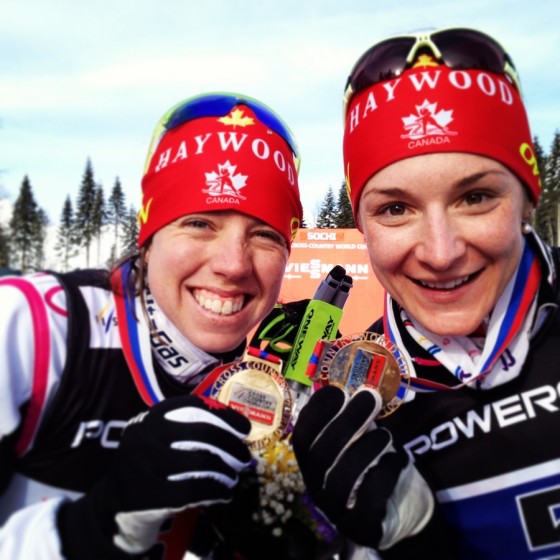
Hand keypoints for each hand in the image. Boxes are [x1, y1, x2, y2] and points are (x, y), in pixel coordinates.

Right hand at [57, 394, 251, 558]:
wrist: (112, 507)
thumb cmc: (148, 467)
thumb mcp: (158, 438)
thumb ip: (186, 427)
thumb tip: (235, 428)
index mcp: (151, 417)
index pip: (194, 405)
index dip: (224, 414)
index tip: (244, 428)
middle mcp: (146, 435)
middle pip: (203, 432)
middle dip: (232, 445)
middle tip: (244, 457)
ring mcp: (145, 465)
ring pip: (202, 461)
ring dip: (227, 470)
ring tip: (234, 477)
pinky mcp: (150, 495)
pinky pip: (196, 488)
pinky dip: (217, 490)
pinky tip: (224, 493)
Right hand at [292, 385, 433, 549]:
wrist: (403, 509)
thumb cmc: (377, 466)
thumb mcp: (364, 438)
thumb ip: (357, 419)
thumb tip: (358, 387)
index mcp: (314, 462)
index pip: (303, 437)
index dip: (317, 412)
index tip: (338, 390)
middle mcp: (318, 486)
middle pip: (320, 456)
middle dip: (345, 422)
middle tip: (370, 398)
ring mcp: (337, 509)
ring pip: (341, 478)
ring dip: (365, 448)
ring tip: (386, 433)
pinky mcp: (362, 525)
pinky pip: (370, 498)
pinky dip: (386, 473)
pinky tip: (399, 459)